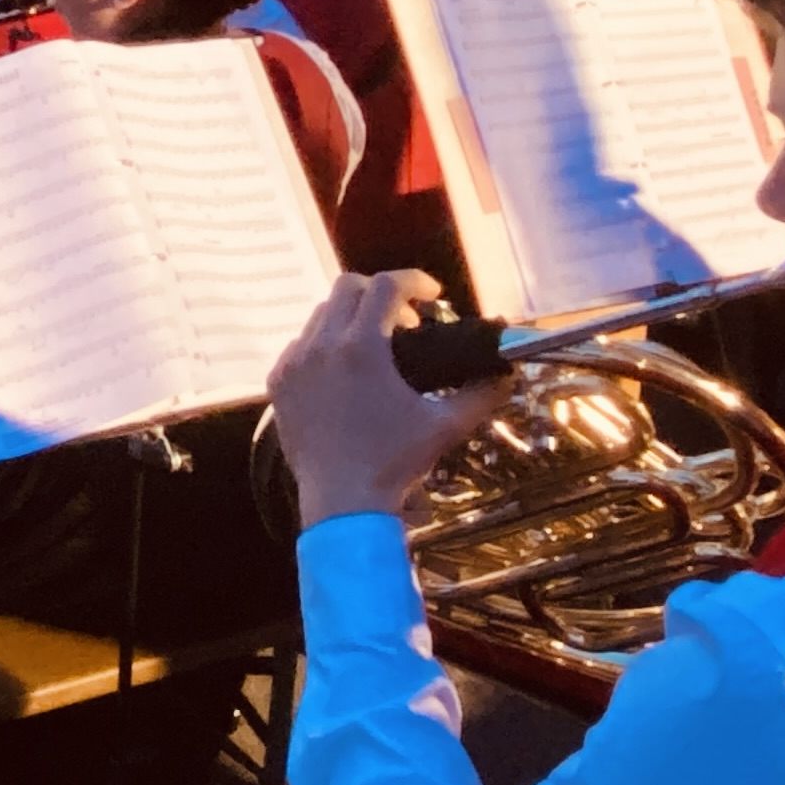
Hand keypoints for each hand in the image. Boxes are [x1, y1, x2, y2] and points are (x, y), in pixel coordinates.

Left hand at [267, 272, 515, 527]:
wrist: (342, 504)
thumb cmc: (394, 462)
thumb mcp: (444, 426)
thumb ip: (480, 394)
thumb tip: (506, 375)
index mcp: (361, 346)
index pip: (386, 286)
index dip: (414, 281)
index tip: (432, 294)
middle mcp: (321, 345)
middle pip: (348, 288)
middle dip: (381, 294)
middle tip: (406, 323)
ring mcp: (294, 362)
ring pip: (321, 315)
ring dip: (351, 318)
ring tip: (376, 346)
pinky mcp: (278, 382)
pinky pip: (300, 344)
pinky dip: (324, 344)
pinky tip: (343, 372)